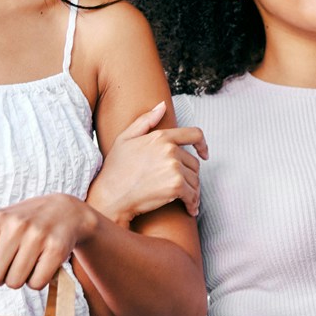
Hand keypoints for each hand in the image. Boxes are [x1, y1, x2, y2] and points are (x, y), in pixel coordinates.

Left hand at [0, 194, 97, 290]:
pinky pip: (36, 284)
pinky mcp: (56, 249)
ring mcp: (37, 237)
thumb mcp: (2, 223)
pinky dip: (37, 280)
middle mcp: (16, 226)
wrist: (66, 211)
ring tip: (27, 263)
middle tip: (9, 265)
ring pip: (15, 283)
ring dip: (19, 279)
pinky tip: (41, 265)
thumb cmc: (26, 223)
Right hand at [87, 100, 208, 222]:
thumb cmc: (115, 170)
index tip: (204, 154)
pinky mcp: (176, 186)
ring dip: (193, 192)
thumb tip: (162, 106)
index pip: (194, 134)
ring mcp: (174, 168)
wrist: (110, 196)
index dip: (203, 144)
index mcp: (161, 137)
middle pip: (194, 163)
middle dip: (189, 175)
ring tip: (186, 201)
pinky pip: (193, 195)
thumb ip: (145, 120)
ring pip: (195, 180)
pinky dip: (193, 204)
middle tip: (182, 187)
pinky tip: (190, 209)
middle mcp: (170, 150)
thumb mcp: (124, 138)